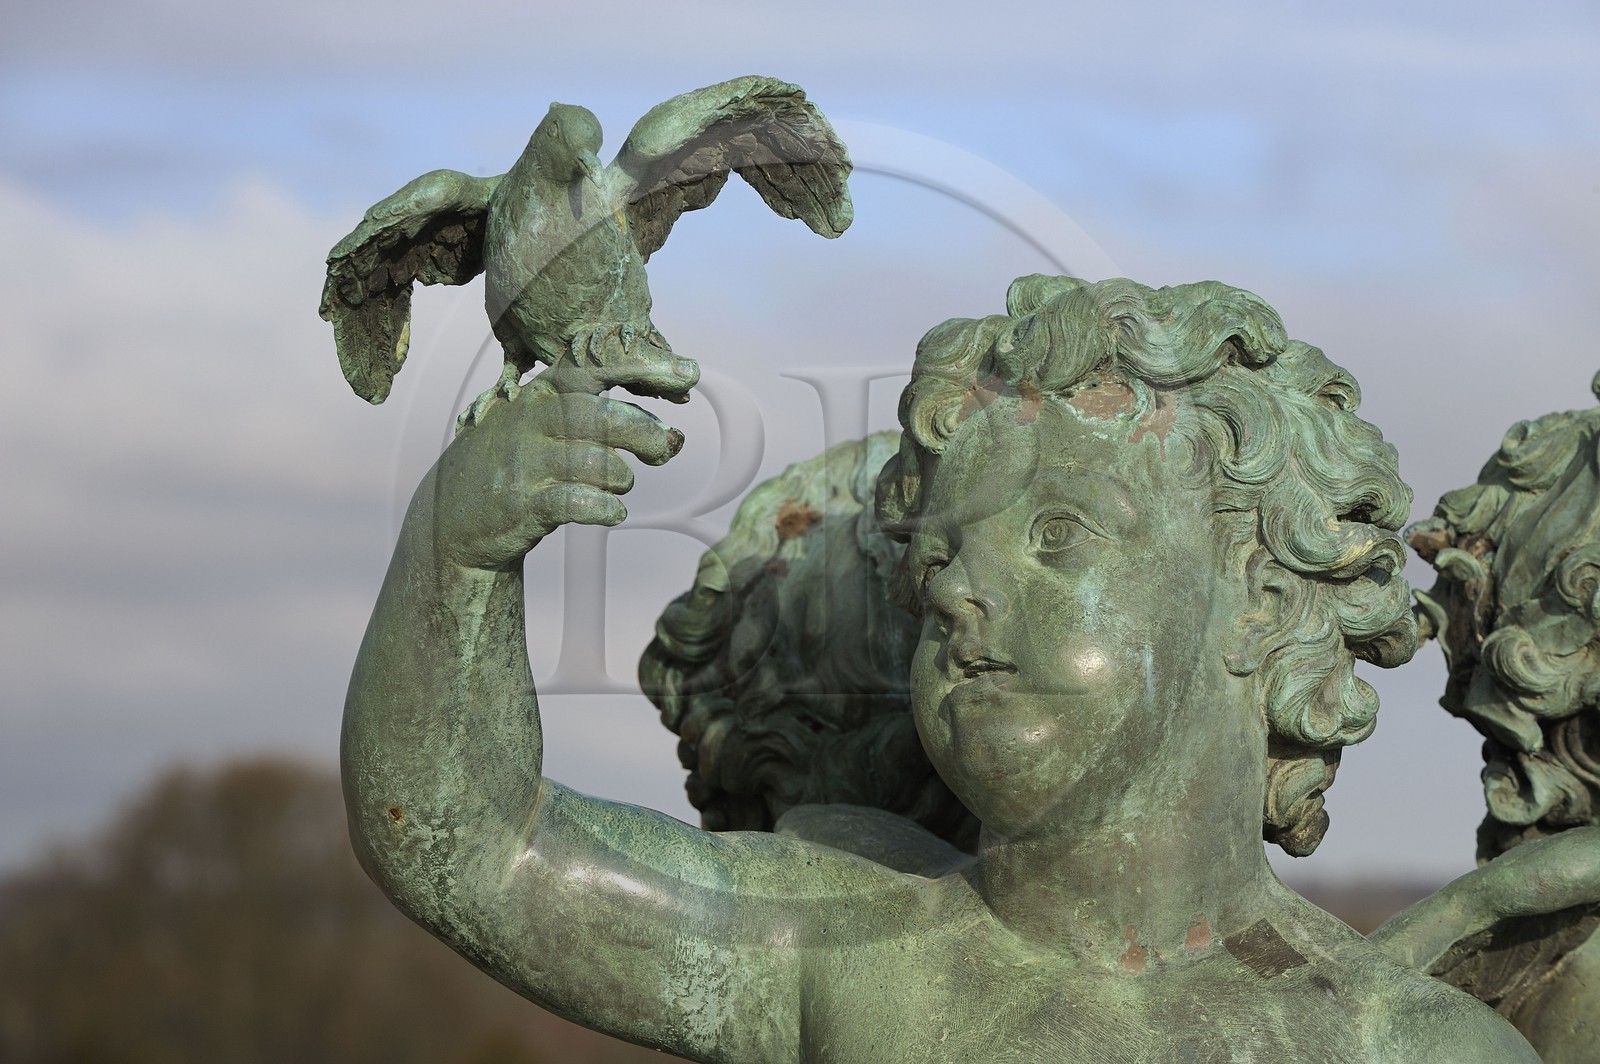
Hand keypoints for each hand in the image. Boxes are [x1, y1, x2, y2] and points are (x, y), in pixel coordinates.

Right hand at [429, 377, 682, 570]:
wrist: (452, 514)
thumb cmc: (520, 464)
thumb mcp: (545, 427)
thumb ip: (600, 424)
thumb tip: (673, 435)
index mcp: (541, 393)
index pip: (595, 367)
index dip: (644, 367)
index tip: (688, 375)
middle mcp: (532, 419)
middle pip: (603, 416)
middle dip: (647, 433)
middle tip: (666, 448)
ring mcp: (526, 461)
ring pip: (599, 464)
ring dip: (622, 479)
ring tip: (617, 487)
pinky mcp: (523, 503)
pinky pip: (580, 502)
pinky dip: (607, 509)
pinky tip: (611, 512)